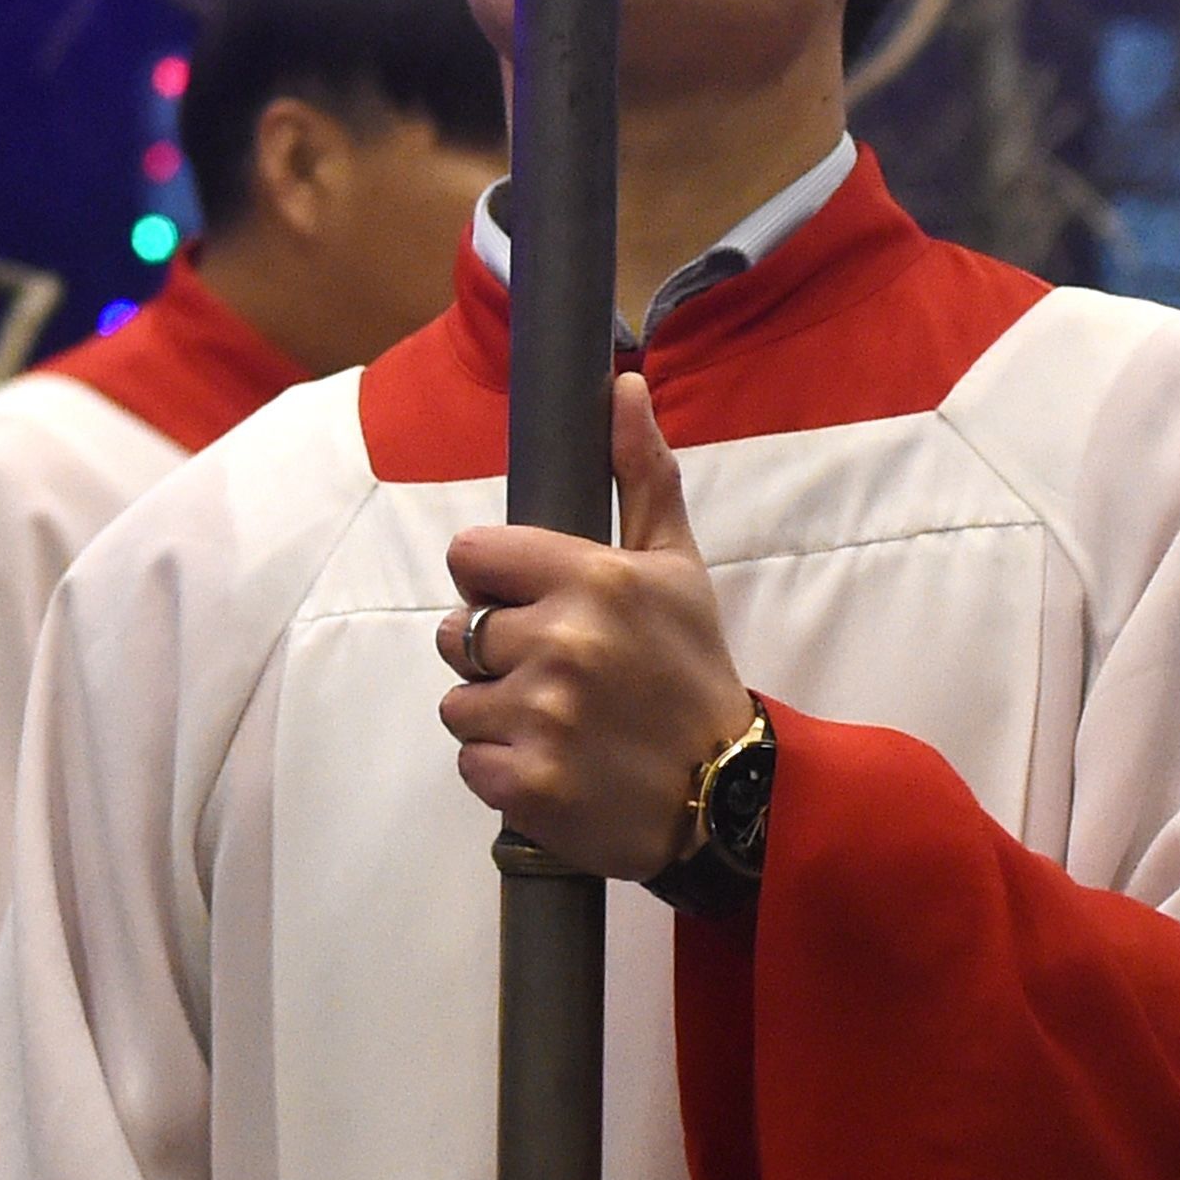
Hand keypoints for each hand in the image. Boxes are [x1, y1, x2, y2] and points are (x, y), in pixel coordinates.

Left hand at [442, 373, 754, 880]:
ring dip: (495, 713)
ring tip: (556, 720)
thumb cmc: (692, 671)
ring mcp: (540, 718)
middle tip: (555, 671)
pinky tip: (552, 763)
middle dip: (495, 651)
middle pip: (457, 631)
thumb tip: (622, 385)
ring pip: (456, 701)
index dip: (492, 578)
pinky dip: (501, 768)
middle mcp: (561, 644)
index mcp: (593, 579)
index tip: (527, 600)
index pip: (471, 554)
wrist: (723, 794)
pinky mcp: (525, 785)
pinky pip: (469, 761)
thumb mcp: (677, 566)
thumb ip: (642, 473)